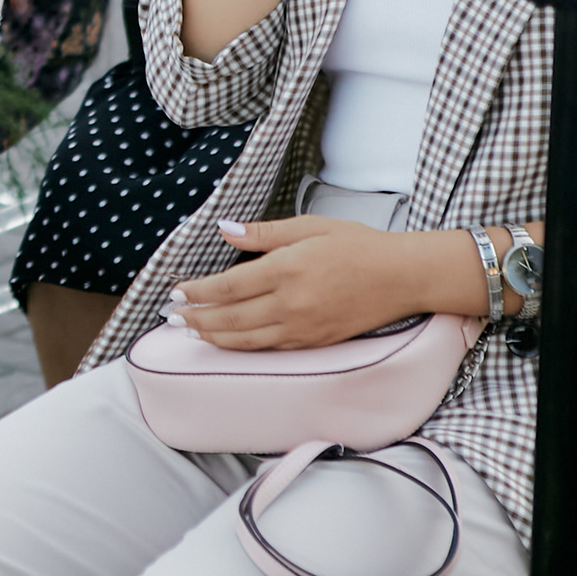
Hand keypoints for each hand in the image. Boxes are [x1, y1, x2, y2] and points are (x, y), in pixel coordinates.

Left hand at [171, 215, 424, 350]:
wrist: (403, 277)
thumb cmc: (358, 245)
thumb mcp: (310, 226)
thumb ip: (263, 233)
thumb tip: (224, 230)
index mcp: (287, 269)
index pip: (229, 286)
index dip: (198, 292)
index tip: (177, 292)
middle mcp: (292, 303)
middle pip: (231, 318)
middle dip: (197, 319)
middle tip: (173, 317)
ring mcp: (304, 328)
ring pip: (247, 340)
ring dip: (214, 337)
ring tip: (192, 332)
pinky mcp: (316, 343)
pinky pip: (271, 349)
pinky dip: (243, 347)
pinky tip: (230, 342)